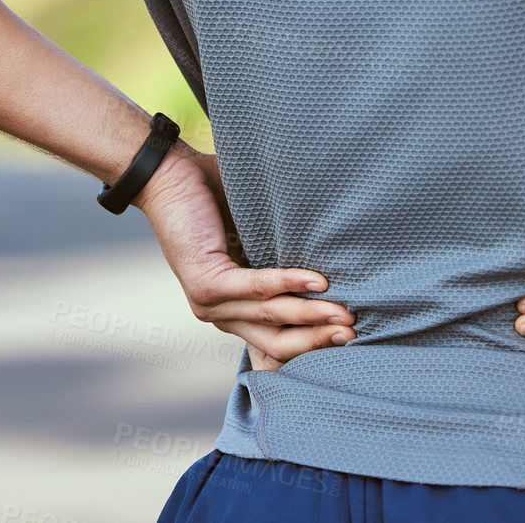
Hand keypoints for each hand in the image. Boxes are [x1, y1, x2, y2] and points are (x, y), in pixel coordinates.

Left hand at [135, 143, 354, 371]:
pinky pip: (257, 287)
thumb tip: (336, 271)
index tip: (351, 340)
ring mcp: (210, 304)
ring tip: (346, 313)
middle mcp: (222, 315)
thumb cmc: (219, 203)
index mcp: (236, 310)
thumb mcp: (257, 241)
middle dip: (319, 341)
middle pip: (278, 344)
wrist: (169, 176)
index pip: (276, 347)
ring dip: (312, 317)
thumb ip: (284, 263)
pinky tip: (319, 281)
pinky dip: (290, 283)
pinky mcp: (205, 283)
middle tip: (354, 332)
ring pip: (272, 319)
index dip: (313, 348)